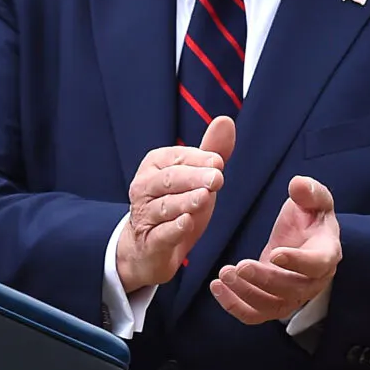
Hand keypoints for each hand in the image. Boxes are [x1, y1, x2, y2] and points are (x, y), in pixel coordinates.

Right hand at [115, 116, 234, 293]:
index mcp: (155, 165)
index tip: (218, 162)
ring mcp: (144, 216)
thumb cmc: (175, 204)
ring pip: (164, 206)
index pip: (176, 157)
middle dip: (193, 177)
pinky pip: (160, 234)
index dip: (198, 159)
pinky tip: (187, 222)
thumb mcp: (195, 178)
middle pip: (169, 180)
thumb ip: (211, 152)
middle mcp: (144, 187)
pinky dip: (173, 228)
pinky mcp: (149, 242)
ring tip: (204, 196)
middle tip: (217, 178)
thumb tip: (226, 121)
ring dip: (184, 201)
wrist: (150, 249)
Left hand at [212, 175, 338, 324]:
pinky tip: (216, 287)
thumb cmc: (310, 217)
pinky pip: (255, 315)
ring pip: (271, 306)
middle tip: (239, 266)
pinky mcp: (273, 303)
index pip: (317, 264)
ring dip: (245, 294)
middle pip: (291, 290)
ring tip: (223, 274)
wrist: (304, 237)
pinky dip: (234, 305)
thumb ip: (309, 191)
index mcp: (327, 254)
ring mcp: (293, 296)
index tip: (275, 254)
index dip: (298, 262)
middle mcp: (313, 281)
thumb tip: (297, 184)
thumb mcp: (315, 199)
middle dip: (264, 280)